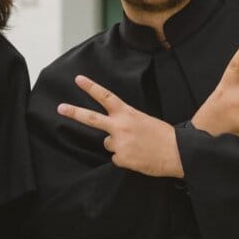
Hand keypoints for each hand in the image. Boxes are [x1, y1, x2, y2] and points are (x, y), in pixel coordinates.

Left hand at [58, 75, 182, 177]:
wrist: (178, 152)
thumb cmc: (163, 135)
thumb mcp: (144, 120)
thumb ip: (125, 122)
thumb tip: (112, 134)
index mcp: (127, 113)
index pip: (105, 96)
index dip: (90, 87)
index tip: (78, 79)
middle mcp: (120, 126)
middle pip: (91, 118)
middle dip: (74, 112)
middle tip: (60, 108)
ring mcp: (119, 143)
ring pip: (108, 144)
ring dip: (119, 146)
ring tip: (137, 147)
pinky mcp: (121, 158)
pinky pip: (117, 159)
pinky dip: (126, 159)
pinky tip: (138, 157)